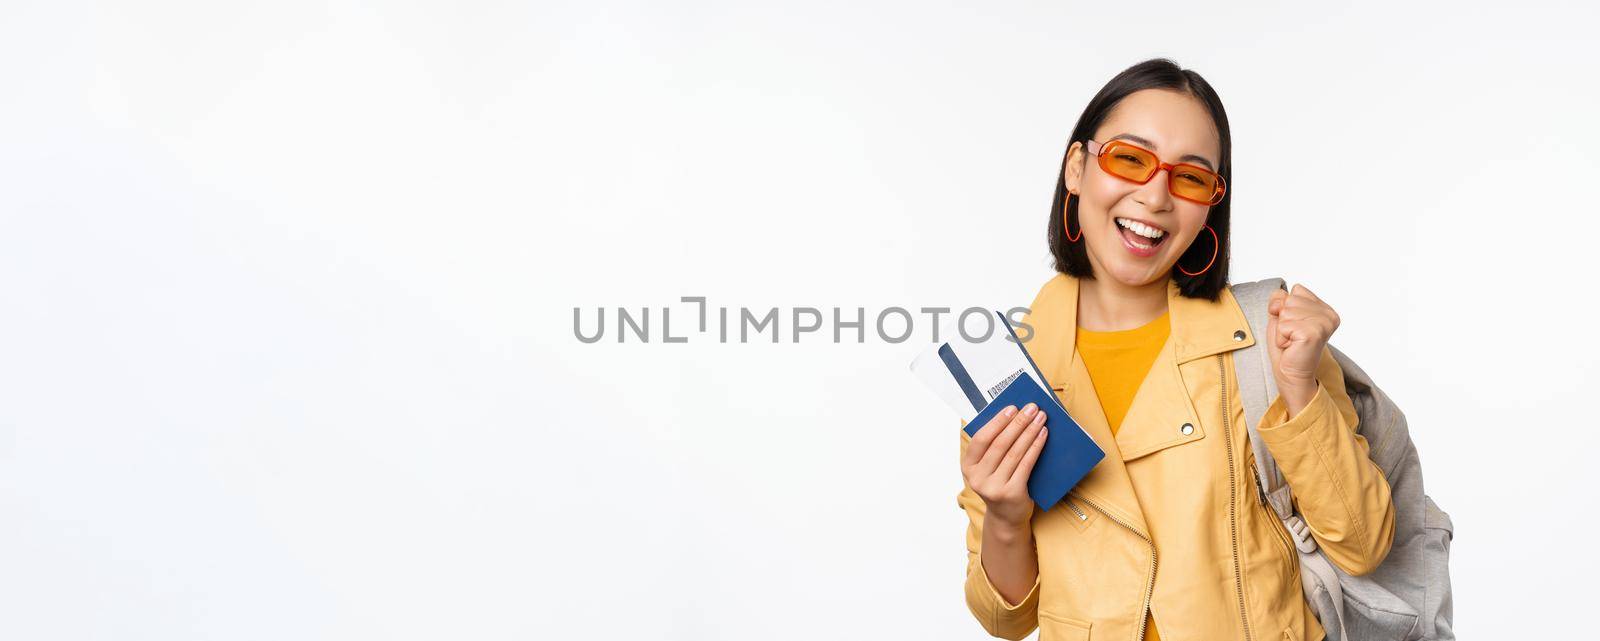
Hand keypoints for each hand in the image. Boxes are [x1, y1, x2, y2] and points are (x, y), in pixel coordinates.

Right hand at [961, 403, 1047, 528]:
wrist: (1006, 517)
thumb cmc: (999, 485)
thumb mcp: (988, 467)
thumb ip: (993, 447)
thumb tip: (1013, 417)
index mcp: (968, 467)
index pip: (981, 439)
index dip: (997, 422)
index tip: (1012, 408)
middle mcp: (977, 478)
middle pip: (1000, 444)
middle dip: (1018, 423)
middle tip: (1031, 408)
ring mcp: (993, 487)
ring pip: (1014, 453)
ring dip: (1029, 432)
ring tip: (1040, 419)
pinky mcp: (1011, 493)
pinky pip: (1026, 465)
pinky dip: (1035, 447)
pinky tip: (1042, 436)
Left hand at [1266, 284, 1339, 416]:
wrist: (1291, 372)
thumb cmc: (1287, 345)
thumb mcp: (1281, 316)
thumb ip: (1280, 299)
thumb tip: (1279, 297)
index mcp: (1326, 308)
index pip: (1297, 289)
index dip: (1285, 307)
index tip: (1294, 325)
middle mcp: (1329, 315)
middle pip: (1290, 299)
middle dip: (1283, 318)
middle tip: (1292, 336)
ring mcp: (1323, 324)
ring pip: (1285, 311)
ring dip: (1282, 329)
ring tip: (1292, 341)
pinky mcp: (1313, 333)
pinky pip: (1283, 325)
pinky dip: (1281, 337)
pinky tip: (1292, 346)